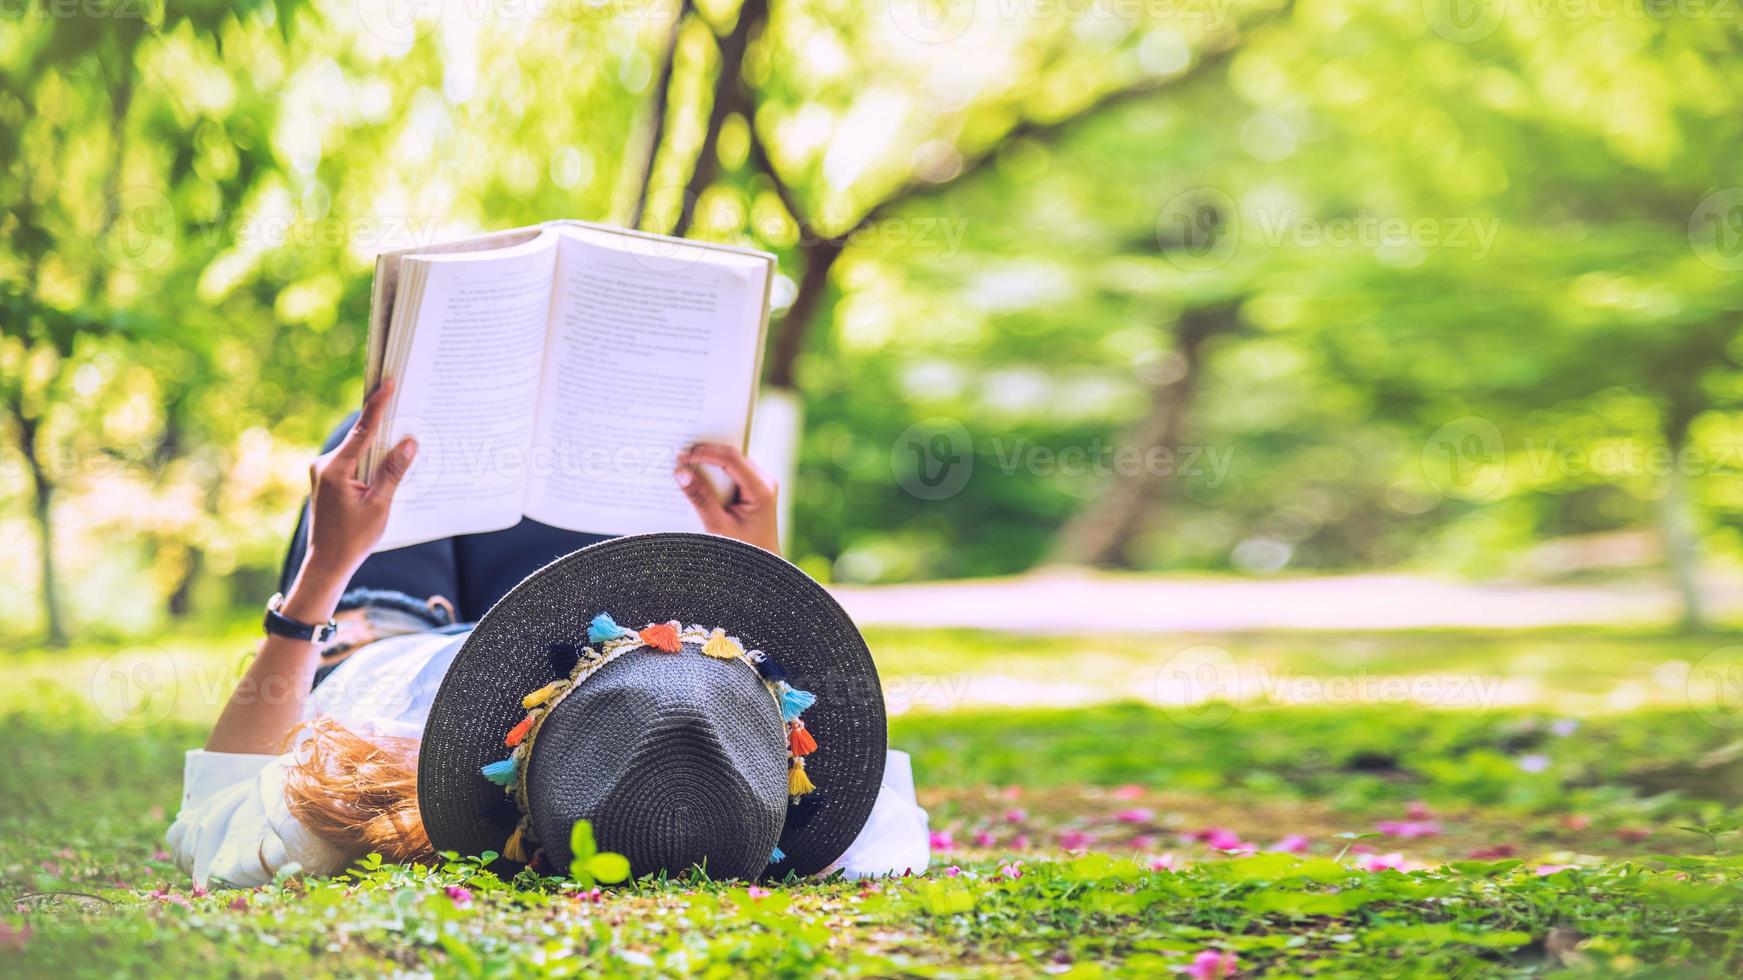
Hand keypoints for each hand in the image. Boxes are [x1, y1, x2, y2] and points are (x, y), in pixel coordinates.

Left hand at [303, 380, 417, 580]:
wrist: (327, 563)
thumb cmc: (353, 539)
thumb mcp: (379, 505)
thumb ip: (393, 471)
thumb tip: (409, 442)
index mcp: (335, 469)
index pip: (362, 430)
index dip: (377, 405)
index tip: (387, 382)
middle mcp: (325, 465)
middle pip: (361, 437)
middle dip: (384, 424)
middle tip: (404, 400)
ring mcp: (323, 471)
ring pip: (358, 450)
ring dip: (379, 446)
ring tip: (403, 436)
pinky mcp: (327, 479)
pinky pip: (353, 461)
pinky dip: (371, 459)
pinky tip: (388, 461)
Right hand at [673, 442, 779, 553]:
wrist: (762, 568)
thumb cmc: (744, 551)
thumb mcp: (718, 526)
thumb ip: (700, 498)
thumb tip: (681, 473)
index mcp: (761, 489)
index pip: (732, 459)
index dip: (706, 453)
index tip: (683, 456)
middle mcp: (764, 482)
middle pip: (732, 457)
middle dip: (705, 454)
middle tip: (679, 455)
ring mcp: (759, 485)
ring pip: (730, 464)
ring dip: (708, 464)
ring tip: (684, 464)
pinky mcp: (752, 491)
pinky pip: (731, 474)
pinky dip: (713, 475)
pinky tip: (696, 478)